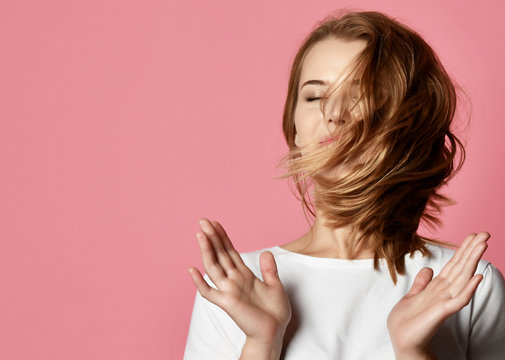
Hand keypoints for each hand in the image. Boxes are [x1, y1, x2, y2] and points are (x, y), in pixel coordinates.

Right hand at [188, 218, 290, 346]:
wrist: (274, 332)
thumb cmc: (274, 312)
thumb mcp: (276, 286)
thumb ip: (269, 270)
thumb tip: (266, 252)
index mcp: (244, 275)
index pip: (230, 251)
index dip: (222, 237)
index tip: (215, 223)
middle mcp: (233, 280)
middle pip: (219, 254)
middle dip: (212, 237)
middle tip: (203, 221)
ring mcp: (228, 291)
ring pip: (214, 267)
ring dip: (207, 251)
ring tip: (200, 235)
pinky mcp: (227, 303)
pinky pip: (209, 292)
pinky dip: (200, 282)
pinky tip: (192, 270)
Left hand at [387, 232, 489, 359]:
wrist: (402, 340)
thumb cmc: (408, 321)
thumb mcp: (413, 295)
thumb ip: (422, 283)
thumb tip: (428, 269)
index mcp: (438, 287)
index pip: (454, 264)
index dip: (463, 249)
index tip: (474, 234)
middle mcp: (445, 292)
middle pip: (461, 267)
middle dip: (472, 249)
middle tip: (485, 233)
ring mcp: (445, 301)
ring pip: (463, 278)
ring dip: (473, 261)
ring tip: (484, 245)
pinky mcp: (442, 312)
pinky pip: (458, 299)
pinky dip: (469, 288)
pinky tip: (477, 277)